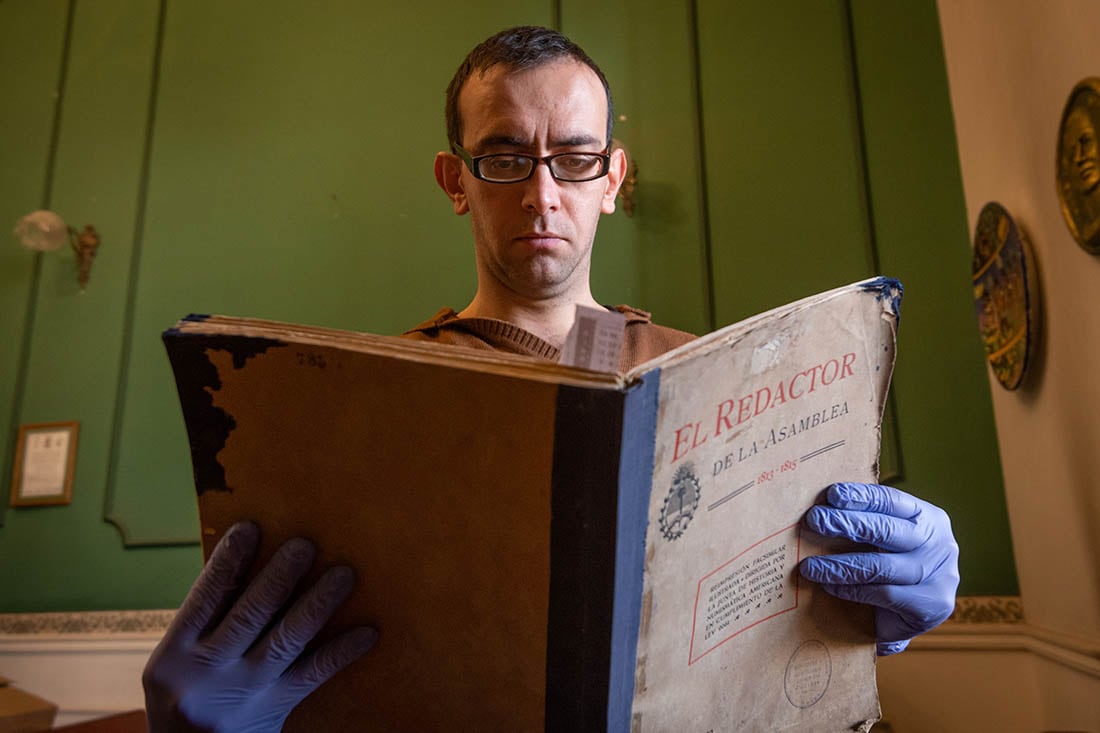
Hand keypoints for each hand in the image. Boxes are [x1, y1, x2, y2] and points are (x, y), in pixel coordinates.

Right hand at [143, 521, 377, 731]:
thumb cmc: (189, 697)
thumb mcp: (177, 665)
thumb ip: (206, 624)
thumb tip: (251, 564)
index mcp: (171, 657)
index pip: (203, 599)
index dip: (228, 562)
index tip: (251, 528)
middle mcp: (203, 675)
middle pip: (249, 615)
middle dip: (280, 576)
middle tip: (306, 544)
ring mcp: (241, 695)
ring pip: (285, 641)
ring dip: (317, 604)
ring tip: (343, 575)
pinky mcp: (273, 712)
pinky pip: (312, 676)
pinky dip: (341, 652)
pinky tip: (367, 631)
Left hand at [798, 482, 958, 655]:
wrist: (909, 618)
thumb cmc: (891, 569)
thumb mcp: (883, 542)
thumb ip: (864, 525)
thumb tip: (821, 509)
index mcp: (929, 518)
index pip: (892, 501)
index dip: (861, 497)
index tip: (831, 495)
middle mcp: (940, 543)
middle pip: (887, 530)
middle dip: (846, 523)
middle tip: (814, 520)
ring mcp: (941, 576)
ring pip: (881, 566)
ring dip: (839, 565)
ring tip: (810, 566)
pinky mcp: (933, 605)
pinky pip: (884, 594)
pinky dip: (852, 590)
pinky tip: (830, 587)